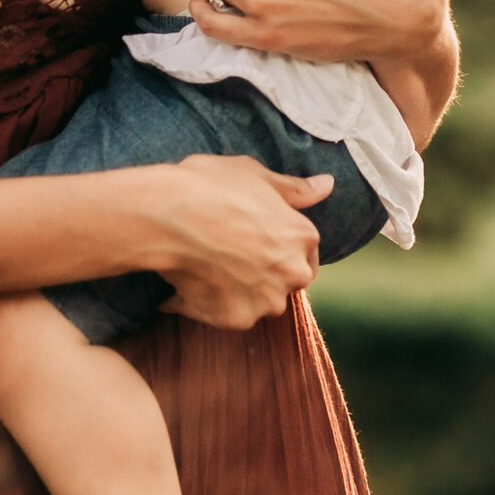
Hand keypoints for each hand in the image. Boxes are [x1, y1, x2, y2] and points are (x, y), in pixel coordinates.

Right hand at [142, 153, 330, 328]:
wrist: (166, 215)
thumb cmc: (208, 187)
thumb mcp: (254, 175)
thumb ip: (294, 188)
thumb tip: (328, 184)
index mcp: (303, 236)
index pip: (304, 252)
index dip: (276, 247)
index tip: (251, 241)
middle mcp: (293, 273)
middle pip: (284, 281)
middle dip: (261, 273)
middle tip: (227, 254)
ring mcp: (267, 300)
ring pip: (256, 302)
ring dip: (234, 291)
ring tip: (202, 267)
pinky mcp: (236, 319)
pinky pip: (222, 315)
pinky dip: (204, 304)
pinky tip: (182, 283)